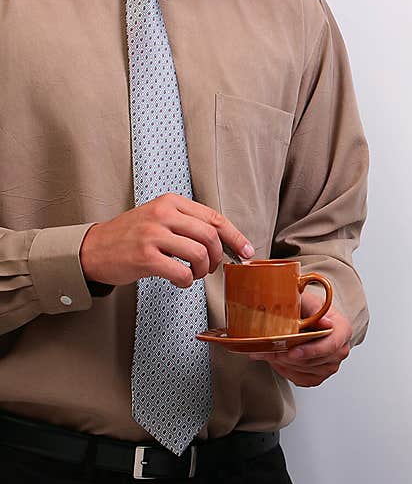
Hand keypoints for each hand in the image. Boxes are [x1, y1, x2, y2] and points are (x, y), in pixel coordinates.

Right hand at [80, 193, 253, 288]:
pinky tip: (179, 280)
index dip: (235, 237)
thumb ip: (189, 224)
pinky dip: (186, 281)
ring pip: (199, 254)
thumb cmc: (131, 236)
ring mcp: (153, 234)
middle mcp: (163, 214)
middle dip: (218, 257)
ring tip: (192, 274)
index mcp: (171, 202)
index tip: (247, 251)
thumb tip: (226, 242)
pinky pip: (181, 272)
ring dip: (202, 270)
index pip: (214, 218)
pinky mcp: (145, 256)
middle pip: (210, 236)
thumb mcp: (160, 219)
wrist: (93, 249)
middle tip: (211, 267)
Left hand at [251, 292, 353, 387]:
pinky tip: (277, 360)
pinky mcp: (319, 375)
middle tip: (268, 349)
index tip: (292, 351)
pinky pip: (302, 379)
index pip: (331, 345)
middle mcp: (340, 350)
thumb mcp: (309, 301)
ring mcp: (331, 365)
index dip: (311, 350)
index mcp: (343, 330)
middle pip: (314, 361)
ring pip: (305, 370)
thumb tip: (325, 323)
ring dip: (284, 362)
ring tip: (268, 351)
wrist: (305, 317)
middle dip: (289, 356)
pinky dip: (286, 371)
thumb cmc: (307, 308)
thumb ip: (316, 310)